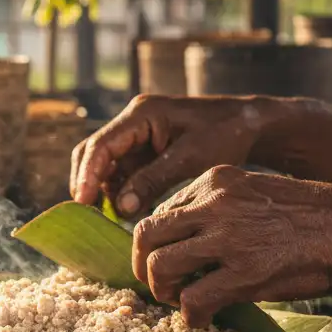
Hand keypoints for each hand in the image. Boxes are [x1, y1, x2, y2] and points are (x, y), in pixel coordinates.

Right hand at [70, 94, 271, 216]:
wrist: (248, 124)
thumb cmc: (224, 134)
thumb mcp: (189, 159)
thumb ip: (153, 181)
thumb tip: (120, 208)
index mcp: (142, 114)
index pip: (101, 145)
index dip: (88, 175)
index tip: (83, 202)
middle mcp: (133, 121)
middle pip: (94, 152)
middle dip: (89, 182)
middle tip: (89, 214)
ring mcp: (138, 135)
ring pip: (106, 164)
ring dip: (106, 190)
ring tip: (113, 217)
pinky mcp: (145, 149)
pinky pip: (123, 171)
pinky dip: (121, 190)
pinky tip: (127, 210)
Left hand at [133, 166, 331, 326]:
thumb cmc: (311, 215)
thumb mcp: (255, 192)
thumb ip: (219, 208)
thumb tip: (190, 242)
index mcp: (215, 180)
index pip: (162, 210)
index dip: (158, 241)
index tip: (166, 259)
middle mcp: (213, 203)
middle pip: (147, 234)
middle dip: (144, 265)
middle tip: (159, 284)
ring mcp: (226, 238)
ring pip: (161, 266)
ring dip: (162, 291)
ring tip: (179, 302)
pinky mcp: (242, 273)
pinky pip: (194, 299)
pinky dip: (191, 316)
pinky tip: (204, 320)